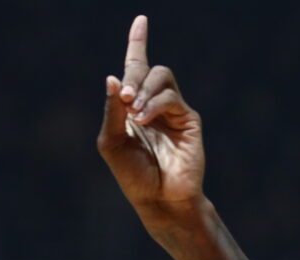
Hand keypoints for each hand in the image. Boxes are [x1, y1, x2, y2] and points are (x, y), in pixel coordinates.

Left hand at [97, 16, 206, 230]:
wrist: (158, 199)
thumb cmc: (132, 175)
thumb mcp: (111, 142)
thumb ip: (112, 110)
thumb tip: (113, 77)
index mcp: (132, 106)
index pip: (135, 66)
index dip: (138, 42)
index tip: (141, 19)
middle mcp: (153, 104)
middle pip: (146, 68)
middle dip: (134, 76)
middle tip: (126, 97)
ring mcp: (172, 111)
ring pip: (162, 76)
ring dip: (145, 90)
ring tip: (136, 111)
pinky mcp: (188, 119)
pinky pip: (171, 98)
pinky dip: (155, 104)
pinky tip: (144, 118)